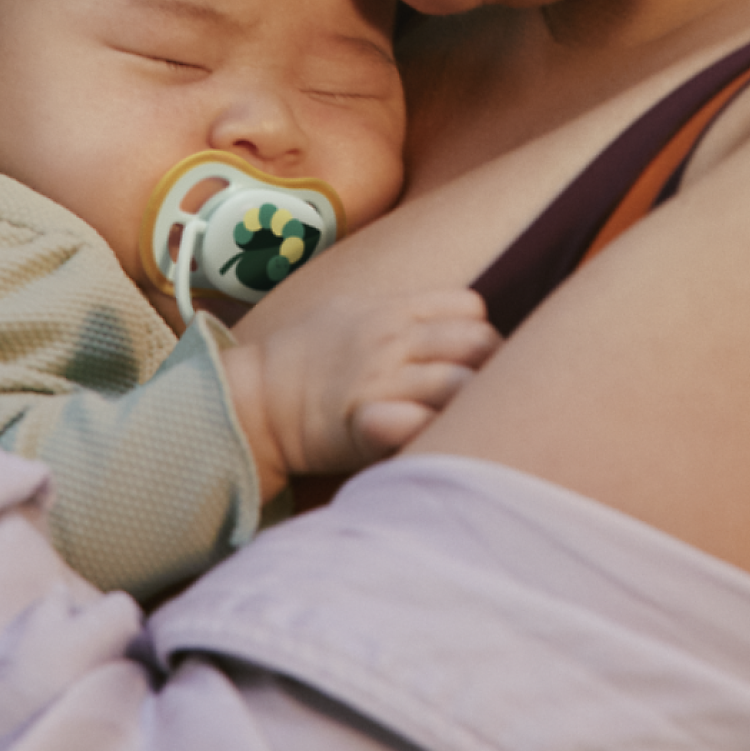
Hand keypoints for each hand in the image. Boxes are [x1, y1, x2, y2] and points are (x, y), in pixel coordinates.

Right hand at [220, 287, 500, 493]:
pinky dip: (433, 431)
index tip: (475, 362)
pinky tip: (438, 440)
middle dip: (493, 369)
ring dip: (474, 406)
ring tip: (469, 425)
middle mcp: (393, 341)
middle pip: (479, 344)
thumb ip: (405, 311)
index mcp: (394, 311)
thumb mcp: (355, 311)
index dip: (481, 335)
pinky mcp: (366, 424)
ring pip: (460, 385)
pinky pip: (415, 424)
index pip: (470, 310)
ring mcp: (381, 381)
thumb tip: (459, 314)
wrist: (256, 397)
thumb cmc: (311, 356)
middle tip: (486, 398)